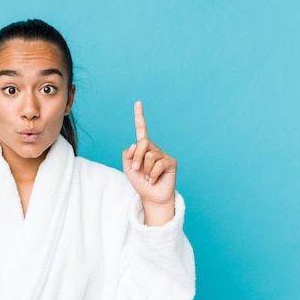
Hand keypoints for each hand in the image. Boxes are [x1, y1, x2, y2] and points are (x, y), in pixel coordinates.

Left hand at [122, 101, 176, 225]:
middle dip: (136, 158)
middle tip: (136, 170)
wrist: (151, 196)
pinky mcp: (171, 162)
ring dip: (144, 170)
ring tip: (147, 178)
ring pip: (149, 156)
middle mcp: (153, 148)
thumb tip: (135, 144)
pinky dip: (152, 175)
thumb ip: (127, 155)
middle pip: (142, 143)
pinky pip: (158, 164)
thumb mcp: (128, 169)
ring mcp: (163, 154)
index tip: (138, 102)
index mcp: (143, 148)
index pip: (141, 129)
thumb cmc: (140, 182)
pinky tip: (153, 180)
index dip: (139, 116)